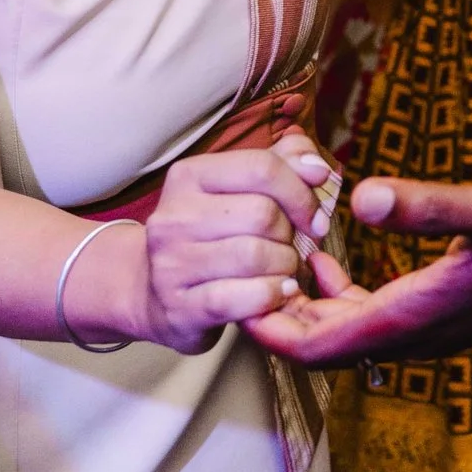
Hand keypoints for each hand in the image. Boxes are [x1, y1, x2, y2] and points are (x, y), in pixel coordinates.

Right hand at [135, 133, 331, 352]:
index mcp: (189, 176)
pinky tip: (279, 293)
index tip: (315, 217)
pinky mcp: (180, 307)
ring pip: (257, 256)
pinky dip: (273, 295)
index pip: (262, 168)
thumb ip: (283, 165)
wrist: (153, 292)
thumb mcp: (239, 190)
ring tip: (284, 270)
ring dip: (286, 266)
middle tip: (289, 246)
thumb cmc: (212, 235)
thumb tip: (317, 168)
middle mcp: (173, 216)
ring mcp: (171, 263)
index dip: (302, 193)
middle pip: (263, 213)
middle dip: (291, 234)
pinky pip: (244, 297)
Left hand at [247, 171, 471, 367]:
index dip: (271, 330)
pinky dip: (339, 296)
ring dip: (306, 308)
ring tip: (272, 262)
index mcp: (423, 313)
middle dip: (277, 319)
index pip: (324, 346)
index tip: (232, 298)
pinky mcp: (443, 310)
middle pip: (327, 347)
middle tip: (240, 272)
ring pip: (348, 334)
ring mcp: (434, 325)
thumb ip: (430, 204)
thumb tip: (360, 196)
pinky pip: (374, 317)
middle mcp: (422, 332)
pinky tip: (327, 257)